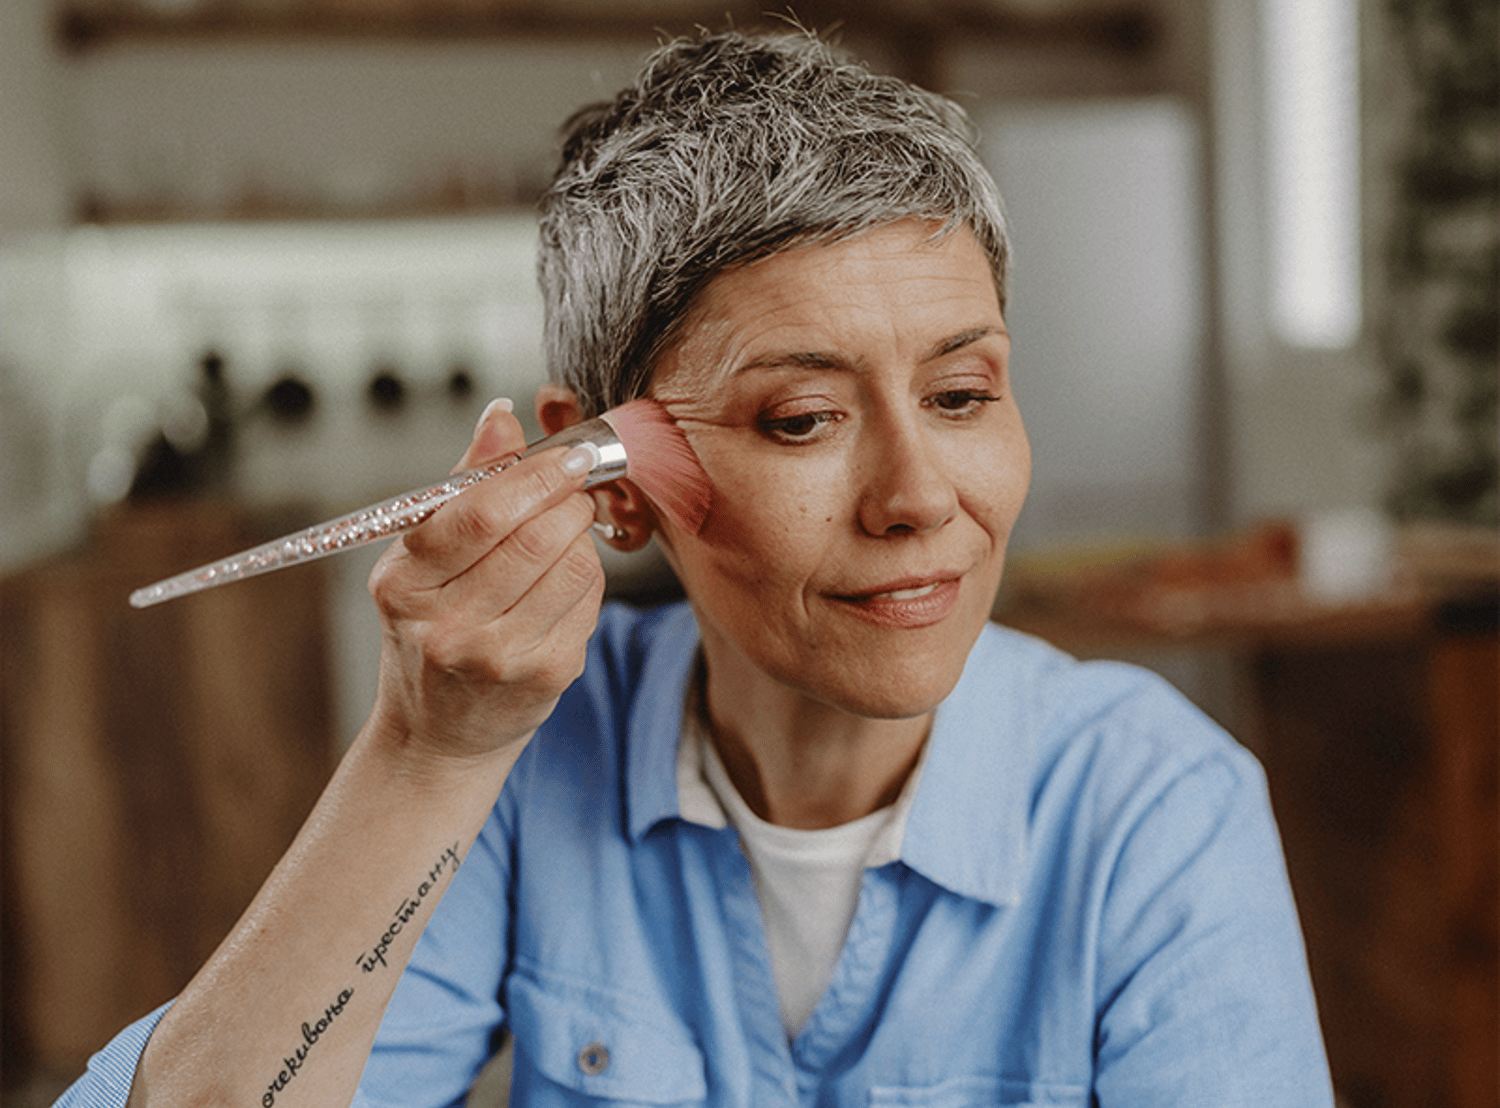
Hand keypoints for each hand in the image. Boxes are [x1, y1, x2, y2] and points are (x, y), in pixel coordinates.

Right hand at [364, 399, 604, 770]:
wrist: (439, 734)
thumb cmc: (430, 631)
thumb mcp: (421, 560)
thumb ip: (463, 485)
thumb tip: (500, 417)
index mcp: (403, 585)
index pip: (479, 516)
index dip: (535, 475)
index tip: (567, 453)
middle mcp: (446, 627)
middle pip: (534, 539)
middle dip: (568, 498)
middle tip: (576, 483)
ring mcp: (499, 658)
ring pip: (573, 568)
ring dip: (581, 535)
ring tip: (565, 530)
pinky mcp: (546, 676)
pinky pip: (589, 602)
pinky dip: (587, 576)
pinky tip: (563, 581)